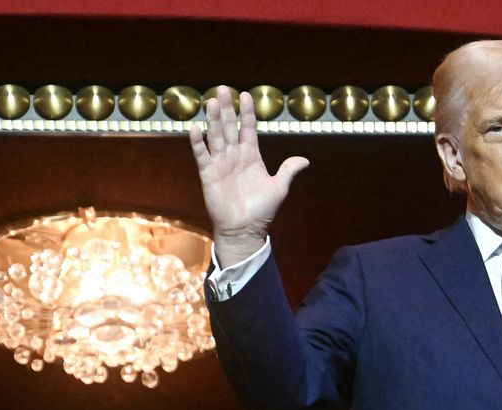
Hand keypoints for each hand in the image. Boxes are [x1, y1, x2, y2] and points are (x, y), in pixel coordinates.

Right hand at [188, 87, 309, 266]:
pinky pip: (202, 156)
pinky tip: (196, 128)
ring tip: (213, 102)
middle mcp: (234, 156)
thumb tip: (305, 160)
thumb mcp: (279, 188)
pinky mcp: (208, 175)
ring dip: (214, 120)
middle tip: (223, 89)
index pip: (248, 128)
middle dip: (228, 108)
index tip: (247, 95)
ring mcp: (220, 164)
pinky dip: (199, 142)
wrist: (245, 230)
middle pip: (230, 127)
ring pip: (216, 136)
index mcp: (251, 156)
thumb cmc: (261, 210)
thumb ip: (288, 171)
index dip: (247, 112)